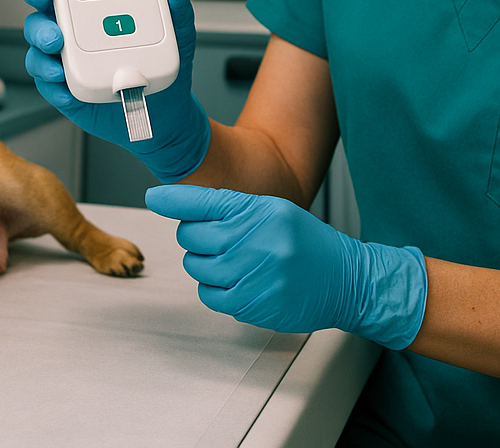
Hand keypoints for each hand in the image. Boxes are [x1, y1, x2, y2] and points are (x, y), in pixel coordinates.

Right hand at [19, 0, 209, 181]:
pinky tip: (68, 91)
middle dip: (40, 25)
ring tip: (59, 68)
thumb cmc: (160, 67)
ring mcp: (68, 62)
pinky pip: (49, 86)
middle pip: (41, 20)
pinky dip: (55, 88)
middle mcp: (75, 34)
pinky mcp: (68, 89)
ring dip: (43, 57)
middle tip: (55, 35)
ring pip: (39, 52)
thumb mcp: (177, 36)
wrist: (166, 114)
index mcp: (93, 11)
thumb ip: (175, 9)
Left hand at [144, 184, 427, 350]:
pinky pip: (208, 294)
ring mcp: (251, 272)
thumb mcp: (275, 212)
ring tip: (233, 262)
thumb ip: (233, 210)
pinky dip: (214, 289)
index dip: (173, 199)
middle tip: (216, 239)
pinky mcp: (250, 303)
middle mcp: (254, 238)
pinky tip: (237, 282)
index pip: (205, 201)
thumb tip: (184, 212)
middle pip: (191, 235)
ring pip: (196, 266)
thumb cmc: (307, 244)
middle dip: (195, 237)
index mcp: (259, 210)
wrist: (346, 281)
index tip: (154, 197)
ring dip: (205, 264)